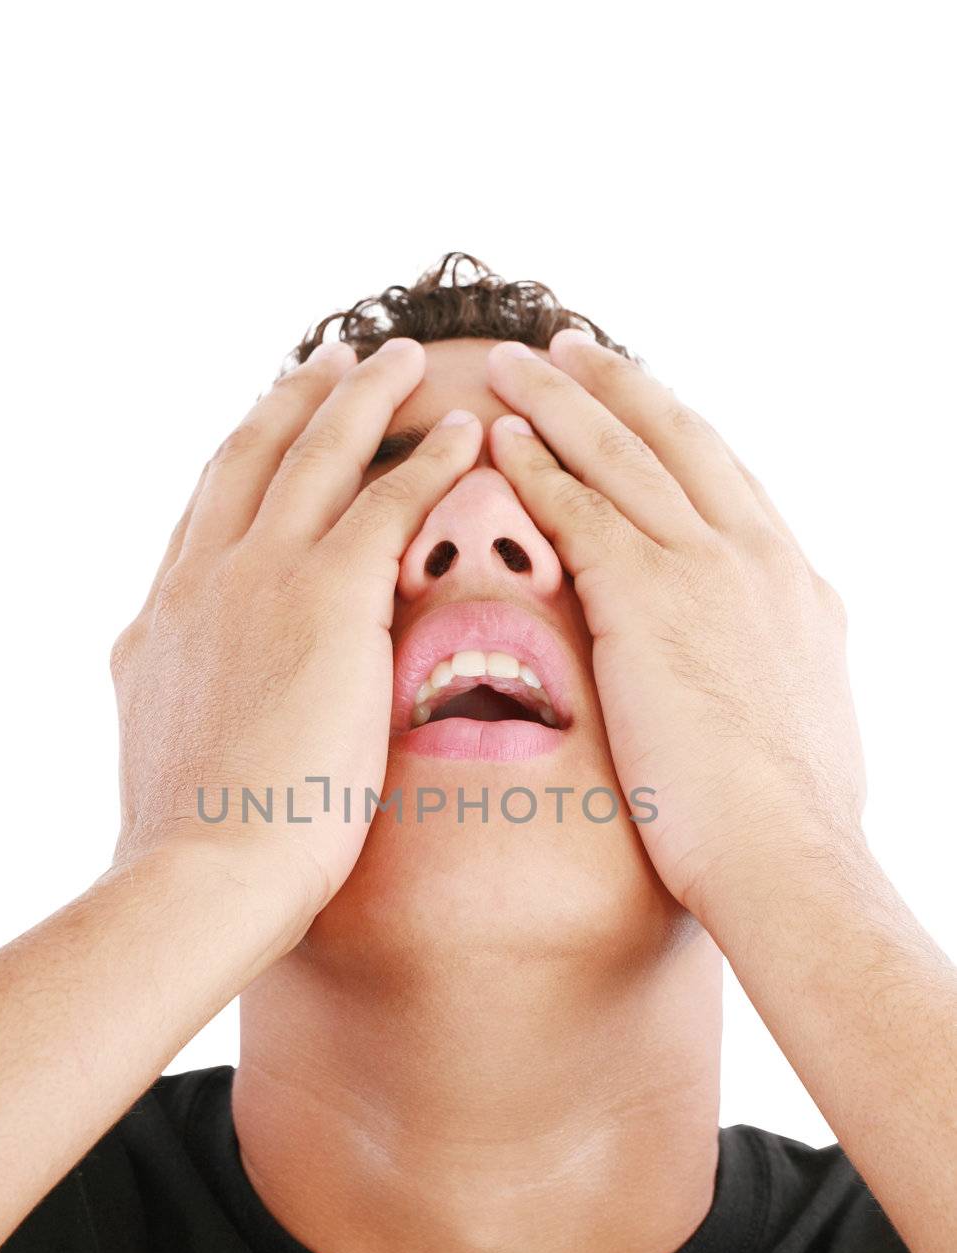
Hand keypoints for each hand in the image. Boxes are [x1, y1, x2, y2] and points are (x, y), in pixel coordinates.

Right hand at [110, 339, 481, 923]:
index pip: (203, 514)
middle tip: (332, 361)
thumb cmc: (193, 849)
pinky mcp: (325, 597)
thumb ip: (180, 711)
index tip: (267, 426)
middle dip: (294, 400)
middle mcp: (199, 580)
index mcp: (158, 623)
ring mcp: (257, 579)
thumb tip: (188, 716)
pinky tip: (465, 430)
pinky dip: (428, 456)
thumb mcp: (162, 757)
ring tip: (395, 360)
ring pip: (315, 454)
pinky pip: (387, 501)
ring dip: (361, 398)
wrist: (201, 877)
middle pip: (249, 456)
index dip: (240, 461)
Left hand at [486, 332, 866, 924]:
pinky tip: (501, 438)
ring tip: (514, 362)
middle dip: (615, 384)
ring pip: (622, 454)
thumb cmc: (789, 822)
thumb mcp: (804, 724)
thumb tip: (762, 684)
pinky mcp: (650, 595)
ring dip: (563, 400)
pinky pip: (581, 508)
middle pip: (676, 439)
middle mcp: (756, 556)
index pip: (726, 482)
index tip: (636, 400)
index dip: (673, 432)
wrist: (790, 856)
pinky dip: (539, 465)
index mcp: (796, 585)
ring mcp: (706, 567)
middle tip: (567, 344)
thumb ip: (774, 676)